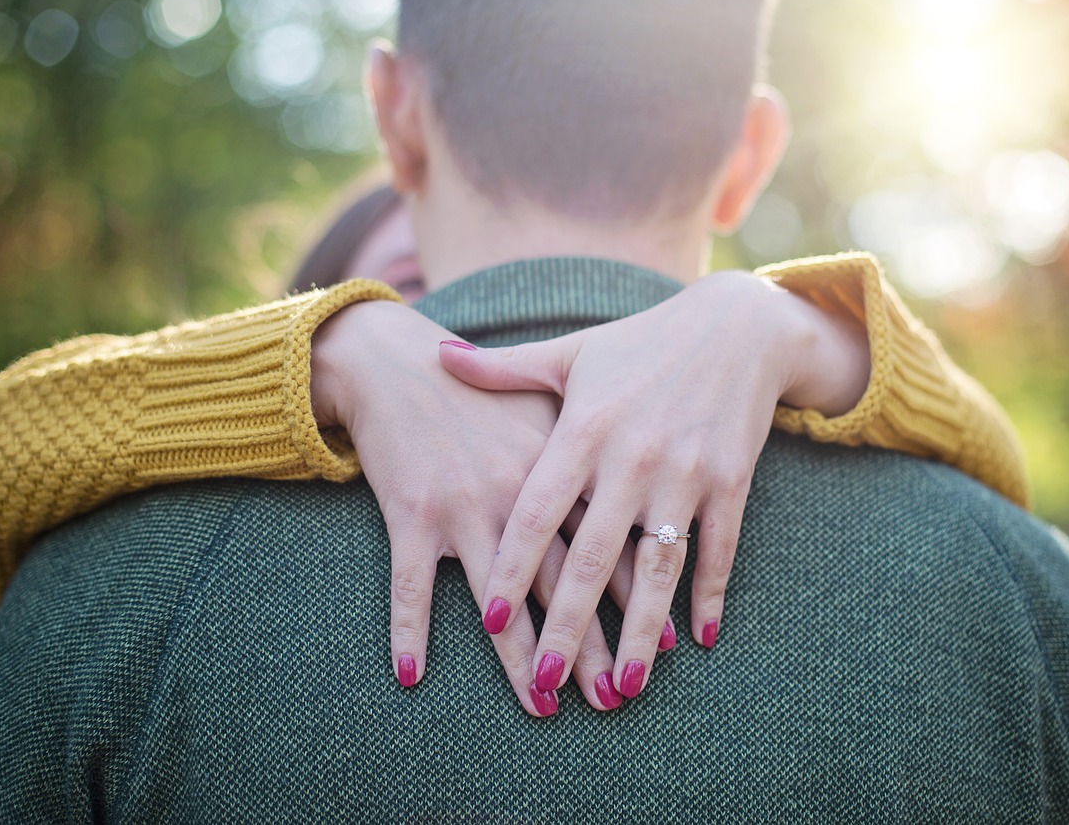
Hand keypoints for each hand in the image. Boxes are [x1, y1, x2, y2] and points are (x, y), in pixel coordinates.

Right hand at [312, 300, 633, 715]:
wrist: (402, 362)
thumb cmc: (484, 392)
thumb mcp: (550, 406)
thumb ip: (595, 452)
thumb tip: (642, 510)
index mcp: (561, 466)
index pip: (610, 542)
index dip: (638, 597)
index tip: (666, 645)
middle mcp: (519, 492)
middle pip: (563, 584)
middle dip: (590, 645)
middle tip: (615, 699)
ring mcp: (465, 505)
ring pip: (498, 598)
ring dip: (520, 658)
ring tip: (543, 706)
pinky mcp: (412, 513)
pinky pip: (411, 583)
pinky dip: (408, 628)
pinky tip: (411, 673)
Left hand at [441, 270, 869, 697]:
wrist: (737, 326)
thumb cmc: (640, 343)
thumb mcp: (570, 352)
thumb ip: (503, 368)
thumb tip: (437, 354)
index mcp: (584, 429)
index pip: (537, 513)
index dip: (511, 569)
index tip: (488, 621)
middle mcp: (632, 458)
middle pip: (592, 557)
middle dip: (568, 626)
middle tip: (546, 684)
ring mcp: (685, 473)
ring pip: (658, 566)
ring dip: (642, 631)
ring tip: (624, 687)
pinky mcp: (731, 481)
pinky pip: (718, 549)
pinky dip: (711, 594)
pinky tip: (701, 640)